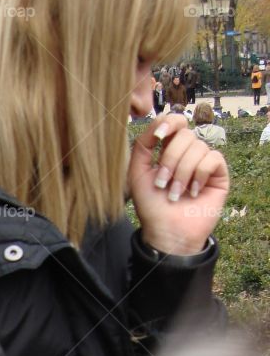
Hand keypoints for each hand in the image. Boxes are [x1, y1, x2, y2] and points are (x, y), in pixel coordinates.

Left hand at [129, 115, 228, 255]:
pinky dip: (199, 175)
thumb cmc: (151, 207)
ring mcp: (204, 163)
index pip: (176, 123)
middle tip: (162, 184)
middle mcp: (188, 154)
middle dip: (170, 159)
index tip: (160, 137)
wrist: (167, 233)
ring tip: (175, 194)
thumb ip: (143, 145)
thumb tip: (158, 123)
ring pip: (199, 147)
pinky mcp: (218, 174)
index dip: (169, 123)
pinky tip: (193, 192)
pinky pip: (213, 158)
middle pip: (185, 135)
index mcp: (169, 150)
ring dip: (182, 173)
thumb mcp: (137, 175)